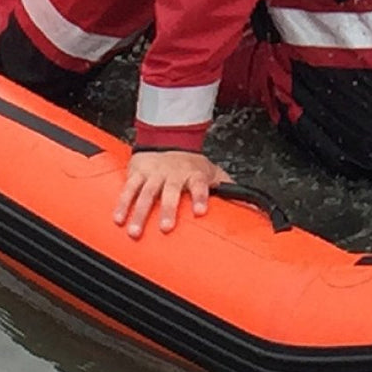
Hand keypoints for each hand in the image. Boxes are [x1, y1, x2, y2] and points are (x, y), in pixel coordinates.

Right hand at [112, 149, 230, 236]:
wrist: (167, 139)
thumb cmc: (191, 165)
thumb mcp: (212, 172)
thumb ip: (229, 188)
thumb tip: (254, 207)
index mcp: (194, 174)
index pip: (200, 184)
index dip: (201, 197)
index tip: (201, 212)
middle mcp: (174, 173)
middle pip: (170, 191)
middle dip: (168, 209)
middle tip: (166, 228)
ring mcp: (154, 173)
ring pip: (146, 193)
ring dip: (140, 213)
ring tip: (135, 232)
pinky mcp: (137, 173)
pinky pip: (128, 189)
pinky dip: (122, 203)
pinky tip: (118, 219)